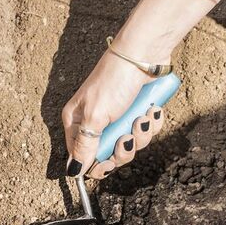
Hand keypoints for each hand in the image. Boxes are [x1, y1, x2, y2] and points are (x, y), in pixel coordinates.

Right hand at [61, 50, 170, 181]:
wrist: (144, 54)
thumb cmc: (115, 80)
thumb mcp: (95, 116)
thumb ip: (85, 146)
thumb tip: (73, 171)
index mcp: (77, 122)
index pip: (82, 157)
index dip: (98, 164)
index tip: (110, 161)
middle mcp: (95, 121)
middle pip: (109, 154)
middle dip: (124, 149)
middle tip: (129, 136)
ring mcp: (118, 117)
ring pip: (130, 144)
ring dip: (141, 134)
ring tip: (143, 117)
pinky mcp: (137, 111)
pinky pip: (145, 130)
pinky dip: (152, 123)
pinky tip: (152, 110)